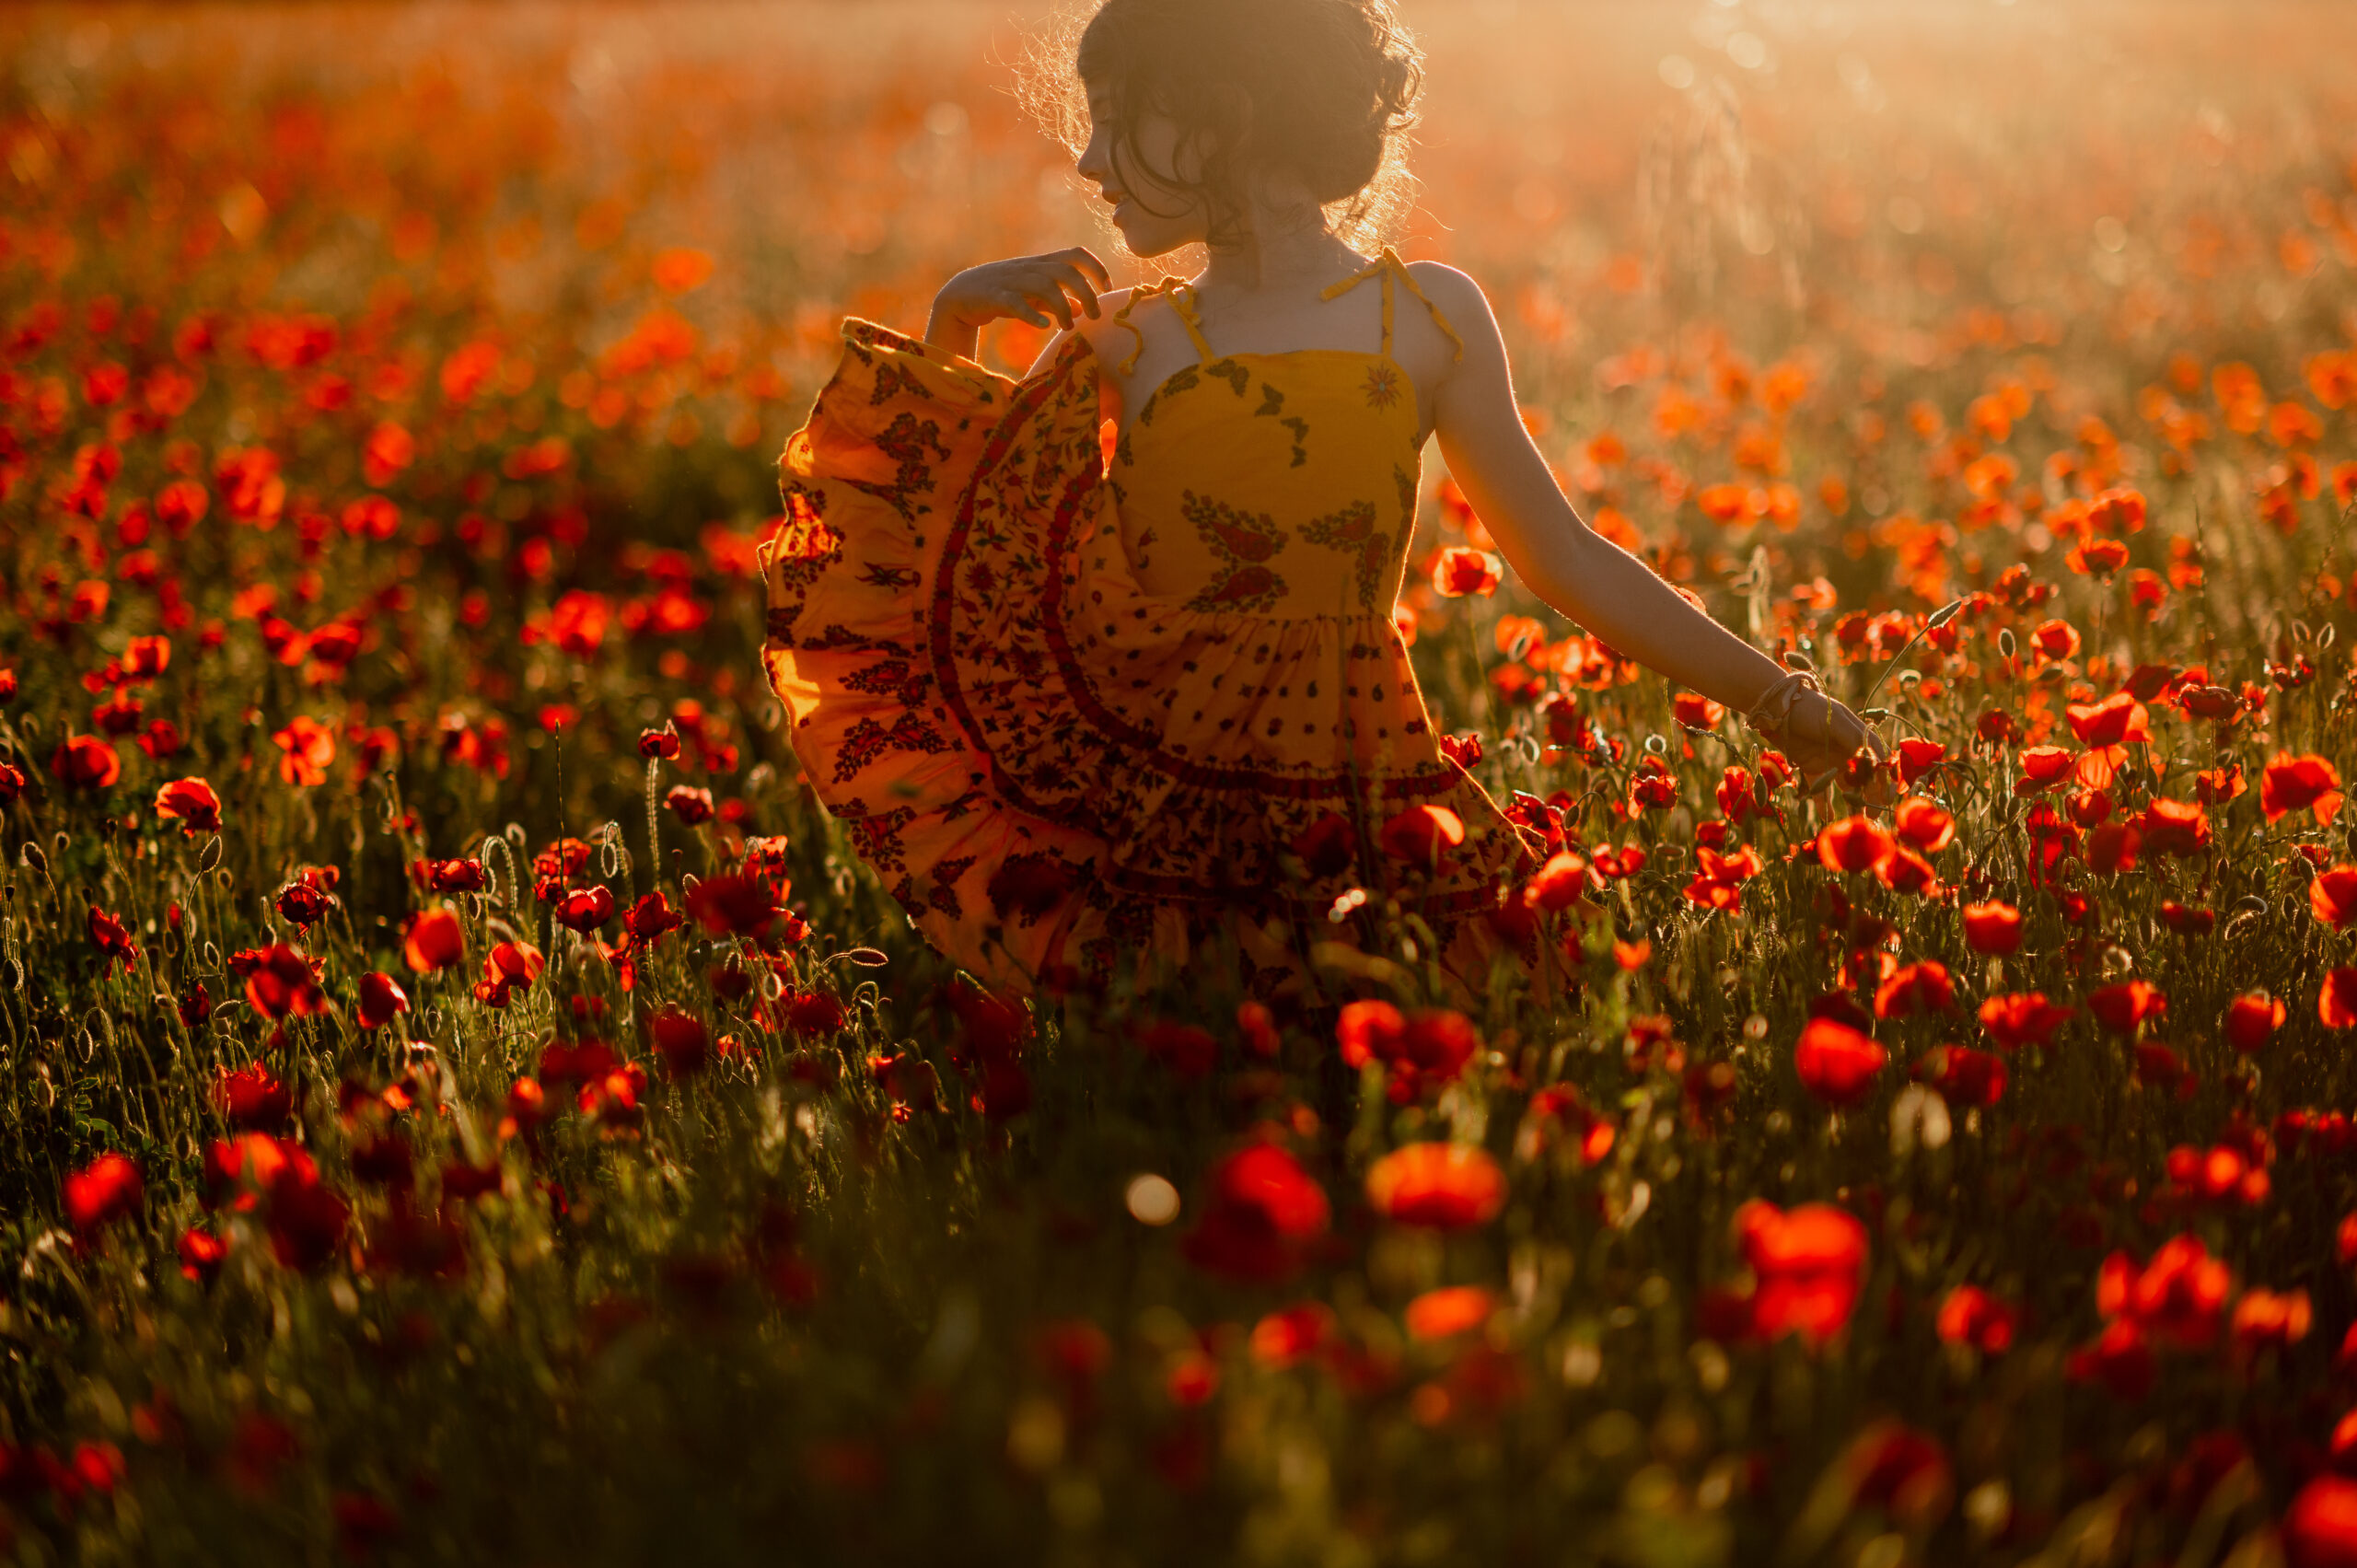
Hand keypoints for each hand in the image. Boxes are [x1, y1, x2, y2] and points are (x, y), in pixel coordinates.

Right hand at [925, 248, 1113, 357]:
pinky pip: (1015, 303)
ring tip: (1069, 328)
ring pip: (1045, 286)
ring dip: (1063, 308)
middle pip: (1066, 271)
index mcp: (1042, 264)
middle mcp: (1030, 269)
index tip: (1108, 288)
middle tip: (1095, 316)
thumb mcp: (1034, 295)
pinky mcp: (994, 297)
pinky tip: (1045, 327)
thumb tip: (1082, 309)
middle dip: (1086, 292)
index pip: (1076, 254)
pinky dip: (1032, 315)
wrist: (960, 295)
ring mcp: (1012, 281)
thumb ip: (1058, 300)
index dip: (1096, 268)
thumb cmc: (1003, 293)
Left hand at [1755, 688, 1893, 804]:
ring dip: (1854, 802)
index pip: (1879, 760)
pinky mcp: (1812, 768)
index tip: (1889, 794)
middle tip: (1876, 814)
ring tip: (1860, 820)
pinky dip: (1825, 803)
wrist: (1777, 707)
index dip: (1886, 778)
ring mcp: (1830, 760)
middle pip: (1866, 777)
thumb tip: (1877, 761)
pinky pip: (1821, 789)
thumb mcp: (1835, 721)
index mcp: (1859, 737)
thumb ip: (1855, 740)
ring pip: (1847, 786)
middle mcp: (1848, 750)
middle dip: (1872, 795)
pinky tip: (1829, 817)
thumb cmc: (1810, 709)